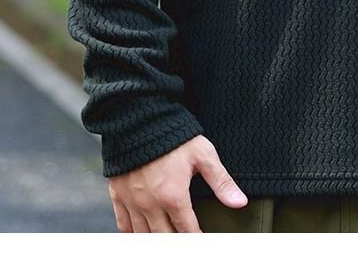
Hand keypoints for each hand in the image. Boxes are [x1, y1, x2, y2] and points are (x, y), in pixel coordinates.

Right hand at [108, 134, 247, 231]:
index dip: (197, 239)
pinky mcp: (118, 194)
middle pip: (164, 239)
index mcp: (173, 196)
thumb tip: (240, 202)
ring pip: (142, 236)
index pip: (188, 232)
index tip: (202, 240)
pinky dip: (132, 233)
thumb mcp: (203, 154)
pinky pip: (123, 225)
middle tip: (185, 239)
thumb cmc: (173, 135)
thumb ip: (221, 181)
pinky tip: (142, 233)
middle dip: (176, 242)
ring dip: (156, 240)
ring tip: (167, 237)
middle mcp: (150, 204)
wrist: (140, 117)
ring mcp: (132, 201)